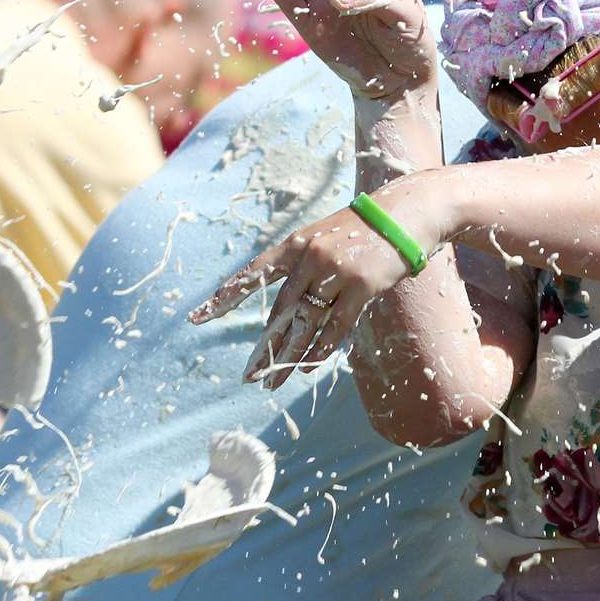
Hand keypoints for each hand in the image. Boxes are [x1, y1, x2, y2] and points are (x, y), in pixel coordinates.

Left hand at [190, 180, 443, 389]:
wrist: (403, 218)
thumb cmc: (359, 231)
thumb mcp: (321, 239)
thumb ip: (300, 268)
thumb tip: (283, 311)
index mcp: (294, 244)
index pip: (252, 274)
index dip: (225, 298)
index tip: (197, 318)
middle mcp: (310, 259)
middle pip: (279, 312)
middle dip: (263, 347)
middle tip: (247, 375)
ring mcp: (336, 274)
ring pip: (305, 325)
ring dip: (287, 358)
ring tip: (271, 382)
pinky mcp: (361, 289)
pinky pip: (335, 328)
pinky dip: (320, 350)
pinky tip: (306, 367)